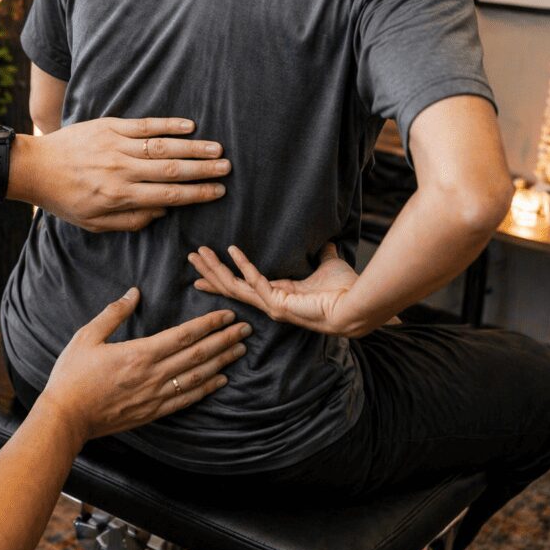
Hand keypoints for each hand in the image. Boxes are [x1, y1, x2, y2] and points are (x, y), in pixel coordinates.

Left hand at [11, 117, 230, 232]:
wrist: (34, 167)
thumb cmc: (65, 199)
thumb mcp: (95, 223)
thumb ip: (131, 220)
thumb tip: (163, 213)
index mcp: (119, 196)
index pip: (168, 196)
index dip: (196, 194)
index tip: (218, 191)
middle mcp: (121, 170)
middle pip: (171, 170)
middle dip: (203, 169)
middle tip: (227, 169)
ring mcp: (115, 145)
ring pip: (162, 146)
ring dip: (193, 147)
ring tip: (217, 149)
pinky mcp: (108, 126)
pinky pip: (144, 125)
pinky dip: (168, 125)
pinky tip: (189, 126)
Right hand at [39, 288, 249, 441]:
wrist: (66, 418)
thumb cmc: (72, 376)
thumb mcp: (87, 336)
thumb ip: (113, 314)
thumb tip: (133, 293)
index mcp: (139, 353)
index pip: (184, 335)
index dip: (209, 324)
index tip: (227, 314)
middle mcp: (153, 375)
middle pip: (198, 355)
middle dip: (224, 340)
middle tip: (246, 329)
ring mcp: (155, 396)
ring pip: (198, 377)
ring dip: (222, 362)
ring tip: (240, 351)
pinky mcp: (153, 412)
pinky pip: (187, 399)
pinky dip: (207, 389)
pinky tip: (220, 380)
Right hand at [188, 243, 371, 337]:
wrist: (357, 305)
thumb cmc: (344, 291)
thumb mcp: (328, 266)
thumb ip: (324, 256)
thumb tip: (329, 243)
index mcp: (277, 296)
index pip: (242, 287)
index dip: (221, 279)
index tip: (203, 274)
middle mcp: (270, 303)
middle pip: (230, 287)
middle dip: (210, 272)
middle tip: (191, 257)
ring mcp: (272, 305)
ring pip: (234, 287)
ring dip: (216, 269)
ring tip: (199, 253)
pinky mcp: (278, 304)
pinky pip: (255, 281)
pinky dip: (244, 265)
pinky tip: (233, 249)